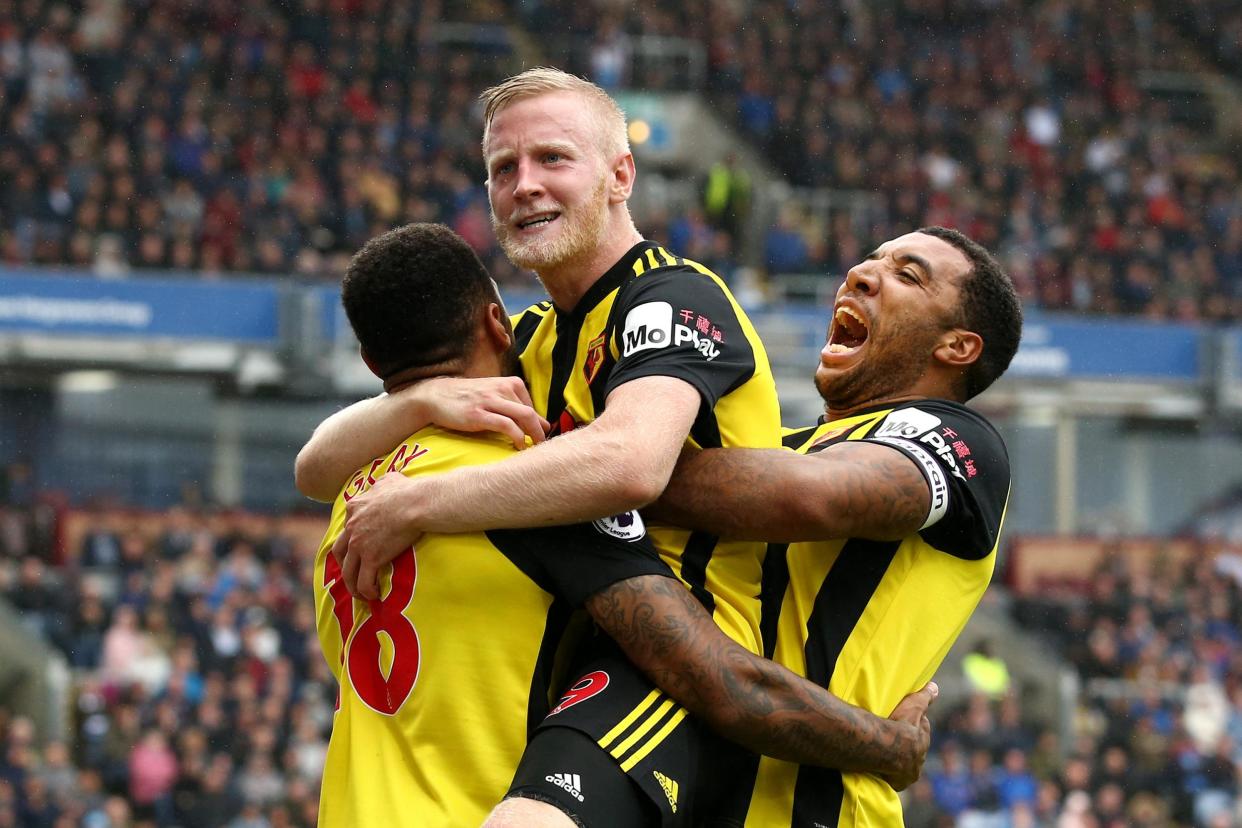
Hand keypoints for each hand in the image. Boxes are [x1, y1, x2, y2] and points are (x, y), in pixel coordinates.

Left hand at [331, 472, 426, 599]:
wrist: (416, 503)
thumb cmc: (408, 490)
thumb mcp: (389, 480)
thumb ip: (381, 483)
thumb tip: (386, 482)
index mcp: (354, 508)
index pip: (346, 527)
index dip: (350, 540)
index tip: (358, 549)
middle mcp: (352, 527)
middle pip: (339, 551)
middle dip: (344, 565)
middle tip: (353, 573)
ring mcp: (359, 544)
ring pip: (349, 571)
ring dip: (353, 585)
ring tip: (361, 594)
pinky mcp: (372, 558)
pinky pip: (364, 581)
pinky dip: (366, 590)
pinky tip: (374, 595)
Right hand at [416, 376, 548, 449]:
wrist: (436, 396)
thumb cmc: (468, 398)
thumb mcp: (493, 395)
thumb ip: (515, 406)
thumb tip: (542, 423)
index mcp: (509, 383)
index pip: (532, 406)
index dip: (538, 423)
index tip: (538, 437)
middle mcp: (501, 389)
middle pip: (530, 413)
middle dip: (540, 431)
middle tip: (543, 446)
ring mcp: (489, 401)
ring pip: (522, 417)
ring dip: (532, 435)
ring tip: (534, 448)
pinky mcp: (478, 415)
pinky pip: (506, 425)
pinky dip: (517, 437)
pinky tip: (519, 445)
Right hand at [879, 681, 936, 791]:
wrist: (885, 748)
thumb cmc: (898, 725)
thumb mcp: (913, 706)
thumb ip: (924, 697)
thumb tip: (935, 687)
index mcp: (922, 740)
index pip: (921, 729)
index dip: (913, 723)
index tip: (904, 720)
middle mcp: (919, 758)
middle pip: (913, 748)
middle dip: (906, 743)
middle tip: (893, 735)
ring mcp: (909, 772)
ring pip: (904, 764)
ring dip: (898, 759)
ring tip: (885, 753)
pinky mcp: (898, 783)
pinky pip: (894, 778)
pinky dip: (890, 774)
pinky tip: (882, 770)